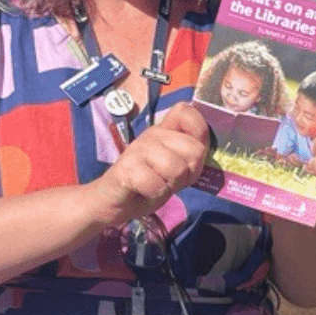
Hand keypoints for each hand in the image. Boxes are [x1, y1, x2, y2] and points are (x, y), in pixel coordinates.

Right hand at [86, 102, 211, 228]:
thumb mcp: (174, 170)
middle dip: (188, 173)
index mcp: (165, 131)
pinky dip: (155, 194)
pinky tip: (144, 192)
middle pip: (194, 150)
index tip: (190, 156)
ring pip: (177, 168)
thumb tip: (204, 152)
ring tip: (156, 185)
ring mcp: (139, 149)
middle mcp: (152, 134)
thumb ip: (189, 158)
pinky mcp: (128, 167)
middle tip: (169, 180)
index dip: (200, 133)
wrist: (112, 202)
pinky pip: (157, 184)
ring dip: (170, 185)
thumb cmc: (146, 185)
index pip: (187, 112)